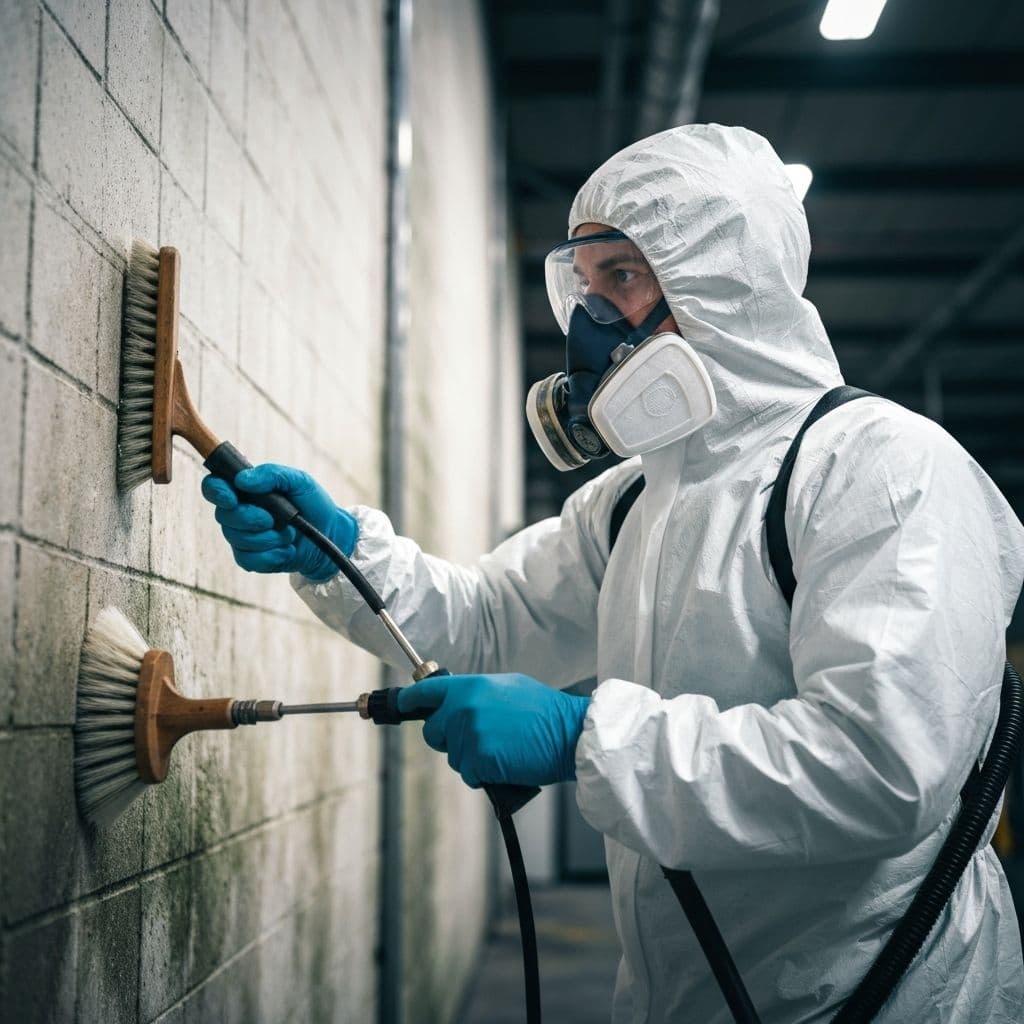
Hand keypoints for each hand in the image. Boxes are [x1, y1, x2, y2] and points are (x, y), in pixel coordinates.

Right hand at [200, 463, 357, 579]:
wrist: (331, 535)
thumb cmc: (313, 505)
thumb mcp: (299, 481)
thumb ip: (273, 474)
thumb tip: (243, 480)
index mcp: (246, 490)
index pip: (215, 486)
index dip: (216, 491)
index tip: (231, 497)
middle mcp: (239, 513)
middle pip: (223, 516)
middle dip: (249, 518)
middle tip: (272, 519)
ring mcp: (243, 537)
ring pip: (237, 539)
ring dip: (268, 538)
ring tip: (288, 534)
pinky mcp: (252, 559)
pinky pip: (249, 560)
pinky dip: (272, 555)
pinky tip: (286, 549)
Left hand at [397, 673, 589, 787]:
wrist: (568, 733)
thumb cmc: (543, 711)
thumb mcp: (507, 687)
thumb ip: (475, 693)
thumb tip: (454, 701)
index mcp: (470, 686)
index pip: (426, 692)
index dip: (410, 700)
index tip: (399, 705)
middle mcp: (463, 709)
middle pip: (434, 732)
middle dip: (450, 738)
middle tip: (481, 738)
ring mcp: (469, 735)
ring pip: (454, 757)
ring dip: (473, 758)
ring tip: (503, 748)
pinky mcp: (479, 761)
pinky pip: (470, 774)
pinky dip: (485, 774)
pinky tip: (505, 762)